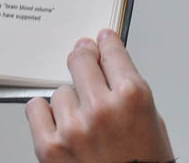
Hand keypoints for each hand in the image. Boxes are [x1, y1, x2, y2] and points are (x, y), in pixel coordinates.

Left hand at [25, 29, 173, 162]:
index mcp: (133, 97)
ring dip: (68, 101)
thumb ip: (129, 94)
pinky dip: (43, 114)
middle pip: (80, 59)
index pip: (112, 50)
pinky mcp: (49, 147)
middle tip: (82, 58)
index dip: (105, 43)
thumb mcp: (153, 126)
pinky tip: (56, 123)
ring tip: (81, 122)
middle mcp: (102, 107)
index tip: (101, 40)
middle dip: (83, 58)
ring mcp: (73, 127)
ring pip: (59, 91)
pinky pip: (35, 109)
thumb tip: (110, 69)